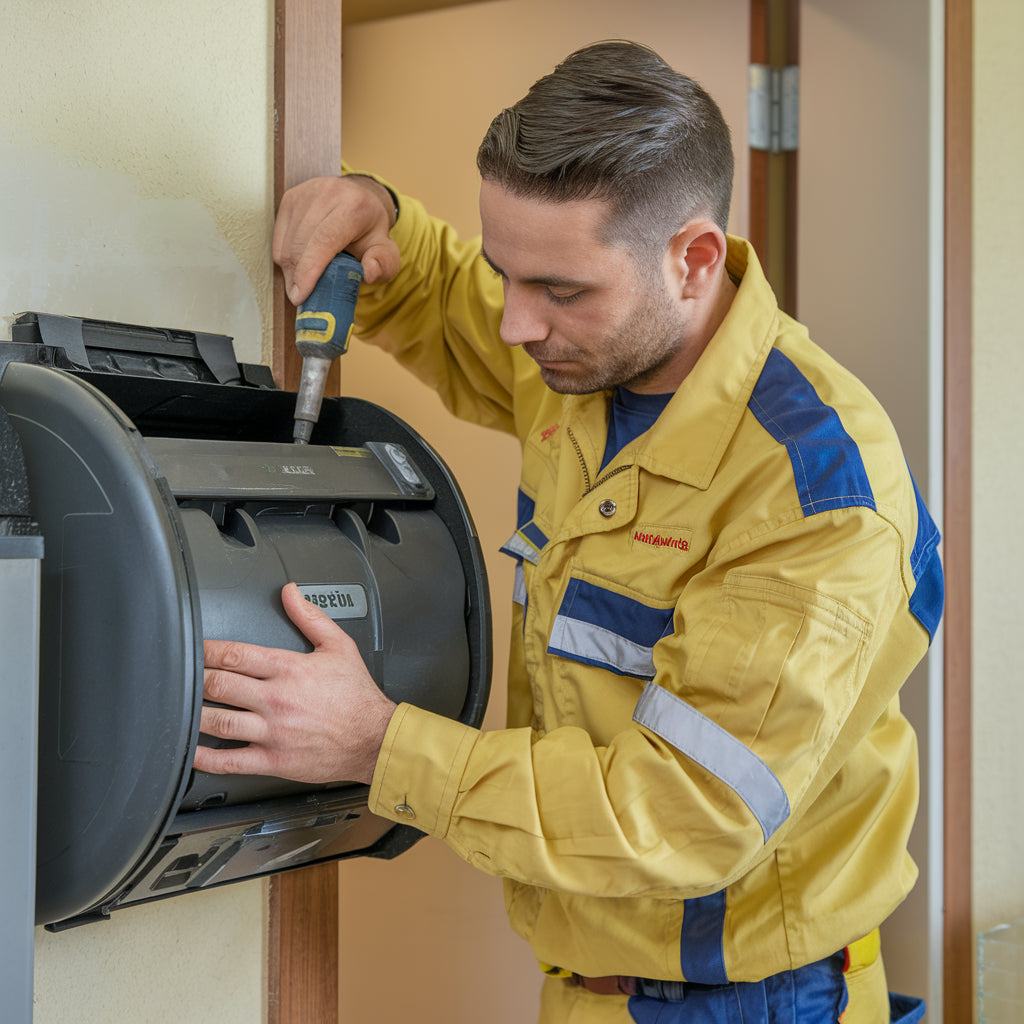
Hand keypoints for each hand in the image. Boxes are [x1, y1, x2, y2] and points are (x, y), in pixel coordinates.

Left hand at [194, 582, 396, 784]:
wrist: (374, 738)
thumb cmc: (357, 697)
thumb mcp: (339, 646)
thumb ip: (310, 617)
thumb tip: (290, 592)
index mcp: (289, 669)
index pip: (235, 655)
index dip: (206, 650)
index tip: (195, 650)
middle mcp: (277, 700)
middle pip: (218, 686)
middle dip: (194, 679)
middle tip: (182, 677)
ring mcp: (273, 732)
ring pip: (218, 722)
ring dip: (193, 714)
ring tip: (179, 708)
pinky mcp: (274, 760)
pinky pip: (230, 761)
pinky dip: (204, 757)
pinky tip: (191, 751)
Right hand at [273, 174, 400, 304]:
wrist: (360, 200)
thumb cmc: (370, 232)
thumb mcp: (386, 251)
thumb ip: (384, 265)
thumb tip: (370, 273)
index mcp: (354, 206)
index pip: (324, 240)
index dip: (309, 269)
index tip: (300, 295)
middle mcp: (327, 193)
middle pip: (301, 244)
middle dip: (297, 277)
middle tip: (302, 298)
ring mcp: (305, 193)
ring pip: (287, 243)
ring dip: (291, 270)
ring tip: (305, 282)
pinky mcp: (290, 198)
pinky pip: (279, 238)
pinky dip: (285, 258)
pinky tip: (300, 265)